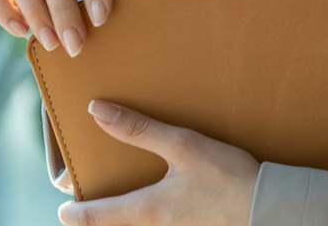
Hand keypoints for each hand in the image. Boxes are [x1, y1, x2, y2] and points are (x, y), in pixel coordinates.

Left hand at [58, 102, 259, 224]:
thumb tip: (99, 113)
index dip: (76, 214)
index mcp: (147, 210)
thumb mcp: (182, 145)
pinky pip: (163, 224)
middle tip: (87, 206)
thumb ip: (140, 129)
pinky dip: (151, 215)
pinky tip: (165, 198)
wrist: (265, 206)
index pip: (99, 217)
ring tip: (123, 201)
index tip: (62, 209)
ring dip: (126, 217)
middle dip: (99, 217)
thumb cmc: (225, 176)